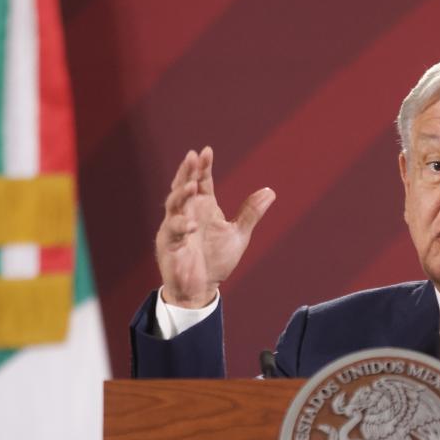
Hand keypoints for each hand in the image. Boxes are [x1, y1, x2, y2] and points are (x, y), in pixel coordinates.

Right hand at [154, 146, 275, 307]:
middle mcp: (188, 212)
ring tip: (191, 185)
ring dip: (181, 194)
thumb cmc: (216, 261)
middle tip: (192, 156)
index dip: (203, 167)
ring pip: (173, 204)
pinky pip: (172, 231)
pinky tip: (191, 225)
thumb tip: (270, 191)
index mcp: (204, 207)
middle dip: (187, 171)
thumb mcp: (238, 235)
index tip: (206, 151)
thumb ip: (250, 213)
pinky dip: (180, 226)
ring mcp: (176, 227)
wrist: (202, 288)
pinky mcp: (169, 244)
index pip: (202, 181)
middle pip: (184, 186)